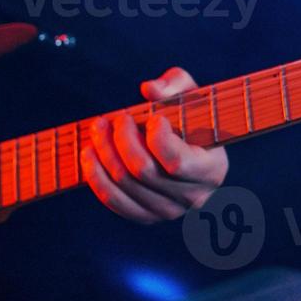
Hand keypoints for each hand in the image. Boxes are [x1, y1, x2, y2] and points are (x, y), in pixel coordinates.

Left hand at [83, 68, 228, 223]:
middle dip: (122, 139)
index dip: (157, 138)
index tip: (153, 117)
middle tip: (116, 118)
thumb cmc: (191, 118)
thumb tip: (149, 90)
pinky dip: (96, 176)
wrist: (189, 150)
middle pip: (142, 171)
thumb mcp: (191, 94)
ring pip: (123, 184)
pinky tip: (89, 153)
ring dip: (103, 152)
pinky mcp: (146, 217)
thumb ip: (175, 84)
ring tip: (97, 128)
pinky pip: (114, 201)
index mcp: (211, 169)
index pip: (176, 163)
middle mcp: (193, 197)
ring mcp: (169, 211)